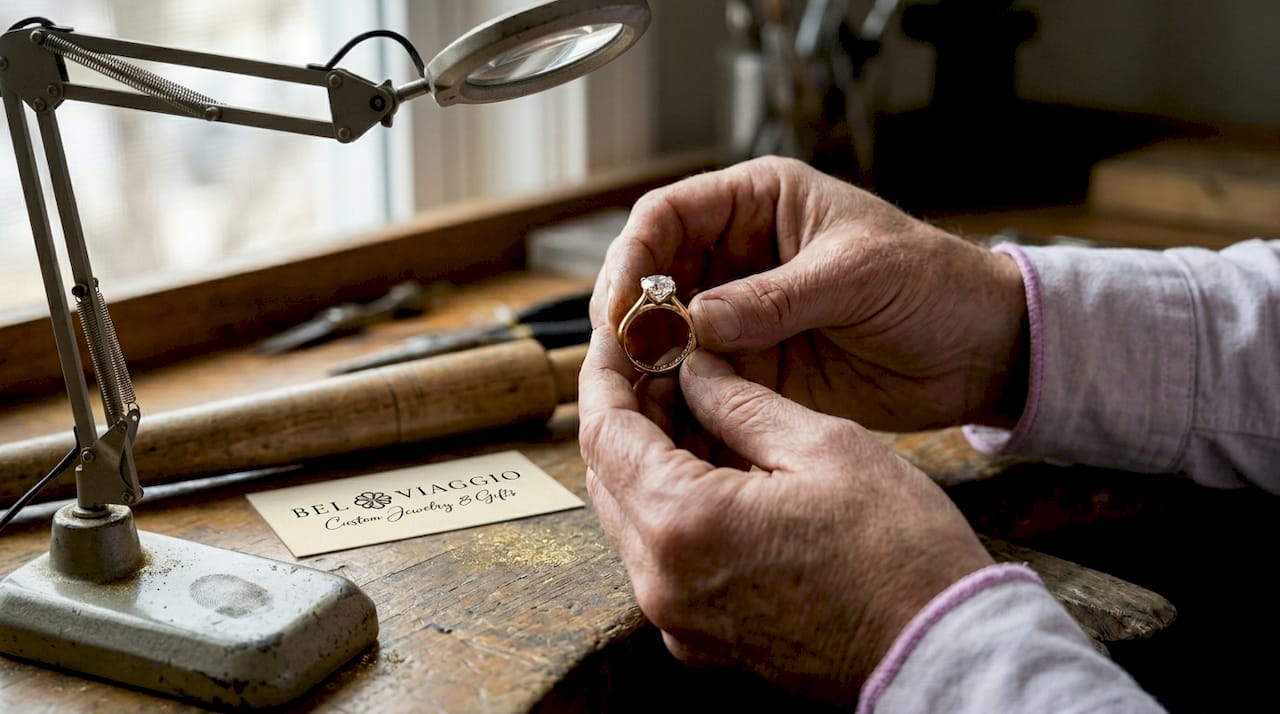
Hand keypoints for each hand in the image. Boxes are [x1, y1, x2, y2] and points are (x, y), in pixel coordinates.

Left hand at [578, 334, 994, 703]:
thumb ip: (741, 402)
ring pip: (631, 518)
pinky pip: (662, 558)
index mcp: (682, 525)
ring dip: (649, 460)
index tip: (612, 336)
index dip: (603, 374)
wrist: (942, 653)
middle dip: (627, 413)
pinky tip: (715, 469)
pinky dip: (673, 508)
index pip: (605, 433)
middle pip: (608, 477)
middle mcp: (661, 581)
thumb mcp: (822, 446)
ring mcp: (678, 618)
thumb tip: (695, 368)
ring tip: (694, 409)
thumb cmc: (898, 551)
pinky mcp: (702, 638)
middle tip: (662, 364)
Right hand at [595, 155, 1028, 430]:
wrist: (981, 349)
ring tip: (634, 391)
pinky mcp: (754, 364)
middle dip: (630, 313)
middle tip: (618, 357)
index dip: (633, 256)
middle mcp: (739, 254)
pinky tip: (667, 412)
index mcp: (759, 203)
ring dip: (647, 357)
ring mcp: (743, 312)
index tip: (621, 306)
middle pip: (654, 274)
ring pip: (666, 329)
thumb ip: (774, 299)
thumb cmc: (933, 284)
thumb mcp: (856, 277)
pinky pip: (697, 374)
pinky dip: (677, 392)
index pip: (669, 215)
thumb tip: (693, 321)